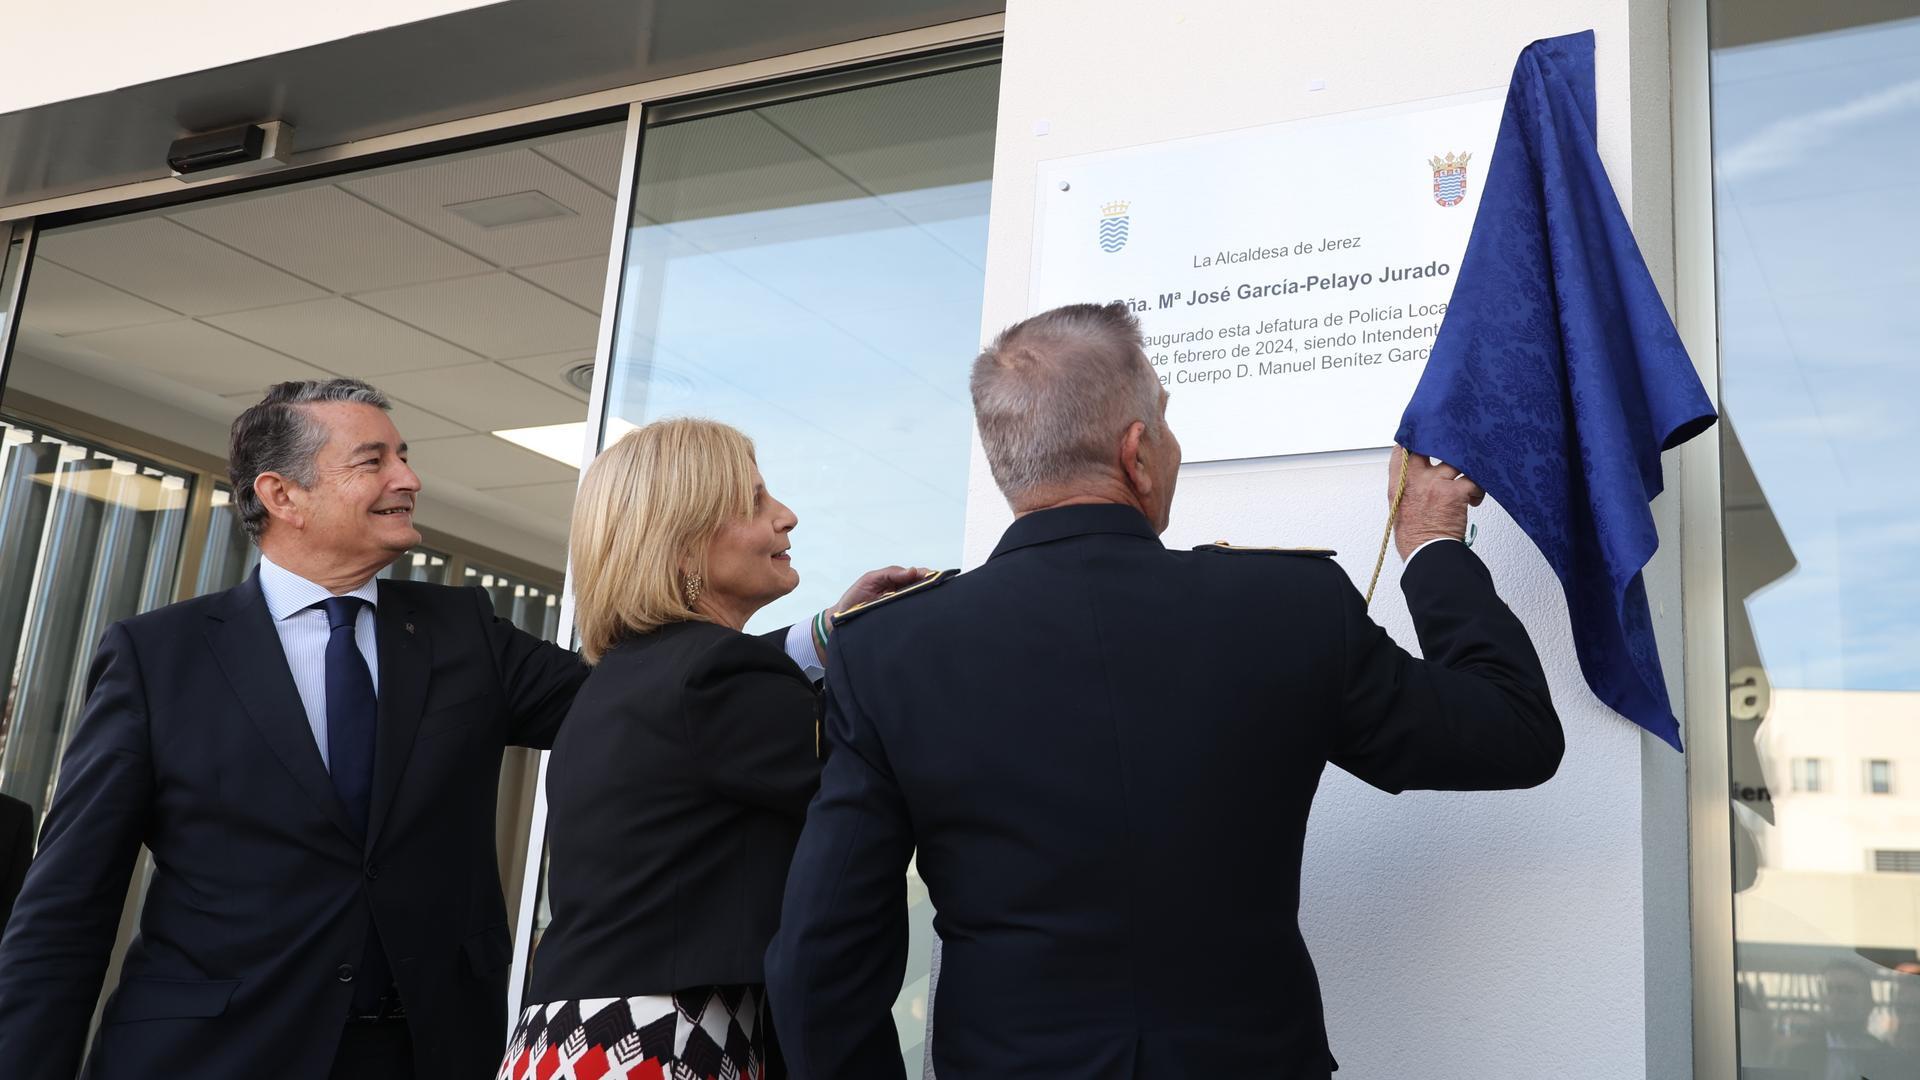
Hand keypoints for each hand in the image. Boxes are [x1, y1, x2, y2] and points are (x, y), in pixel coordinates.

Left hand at [830, 566, 933, 617]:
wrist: (842, 620)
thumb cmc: (854, 598)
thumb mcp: (870, 579)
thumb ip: (890, 573)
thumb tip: (913, 571)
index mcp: (895, 580)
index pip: (916, 575)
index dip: (927, 574)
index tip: (934, 576)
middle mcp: (902, 592)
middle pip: (923, 587)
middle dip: (933, 585)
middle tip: (939, 586)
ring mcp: (901, 605)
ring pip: (920, 600)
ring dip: (928, 598)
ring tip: (937, 597)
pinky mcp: (900, 618)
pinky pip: (913, 614)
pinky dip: (921, 611)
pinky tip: (927, 610)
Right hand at [1389, 445, 1483, 559]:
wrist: (1427, 553)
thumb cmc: (1414, 537)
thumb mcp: (1399, 508)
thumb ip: (1407, 488)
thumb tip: (1417, 479)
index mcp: (1399, 483)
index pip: (1402, 450)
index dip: (1415, 441)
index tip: (1425, 440)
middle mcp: (1417, 478)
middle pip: (1432, 446)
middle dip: (1445, 445)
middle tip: (1454, 450)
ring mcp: (1436, 483)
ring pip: (1458, 461)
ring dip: (1467, 468)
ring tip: (1469, 479)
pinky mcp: (1455, 492)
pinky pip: (1474, 480)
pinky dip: (1479, 489)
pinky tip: (1475, 499)